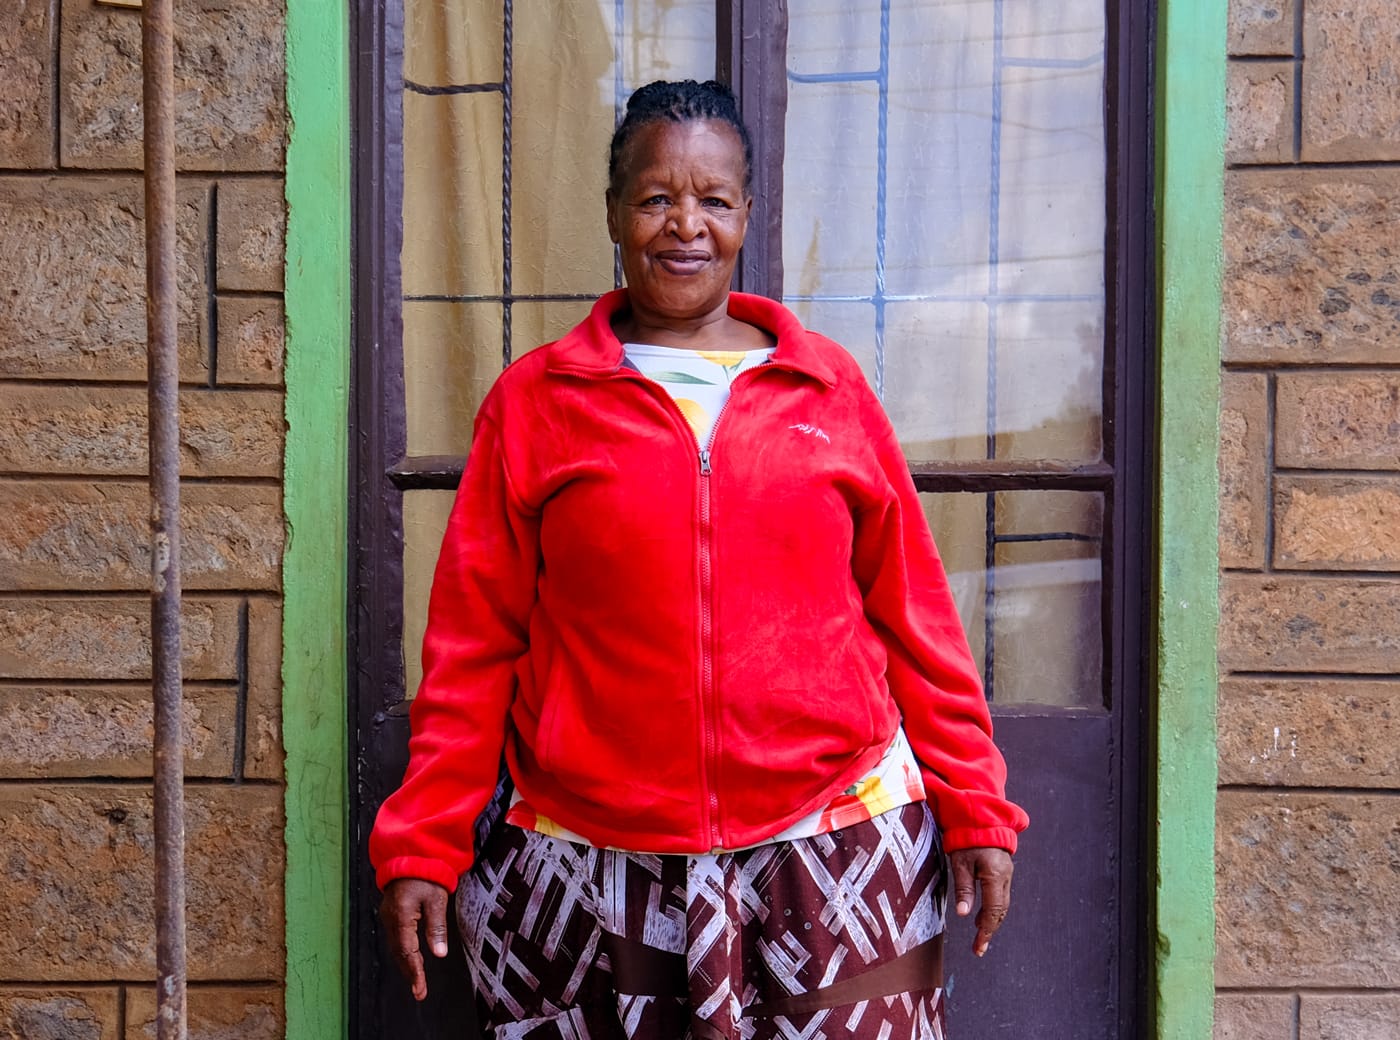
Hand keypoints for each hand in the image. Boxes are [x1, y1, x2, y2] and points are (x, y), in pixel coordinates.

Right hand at [380, 877, 450, 1000]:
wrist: (409, 856)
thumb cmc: (425, 874)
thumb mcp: (436, 899)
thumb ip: (437, 927)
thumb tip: (439, 953)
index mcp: (402, 917)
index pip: (408, 952)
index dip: (415, 973)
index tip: (420, 989)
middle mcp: (391, 920)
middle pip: (399, 953)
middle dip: (410, 973)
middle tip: (419, 991)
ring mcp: (388, 917)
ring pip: (396, 947)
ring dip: (406, 964)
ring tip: (417, 980)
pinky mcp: (390, 914)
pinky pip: (396, 938)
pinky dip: (403, 952)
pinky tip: (411, 958)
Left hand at [948, 847, 1013, 957]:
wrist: (981, 817)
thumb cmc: (967, 837)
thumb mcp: (960, 863)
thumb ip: (963, 889)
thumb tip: (963, 914)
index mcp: (995, 876)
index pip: (993, 911)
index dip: (986, 931)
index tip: (979, 946)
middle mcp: (1005, 877)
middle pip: (1000, 911)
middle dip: (990, 930)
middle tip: (979, 947)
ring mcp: (1006, 874)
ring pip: (1002, 904)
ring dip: (992, 920)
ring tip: (980, 934)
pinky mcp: (1003, 870)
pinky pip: (1001, 895)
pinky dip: (993, 908)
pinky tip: (982, 914)